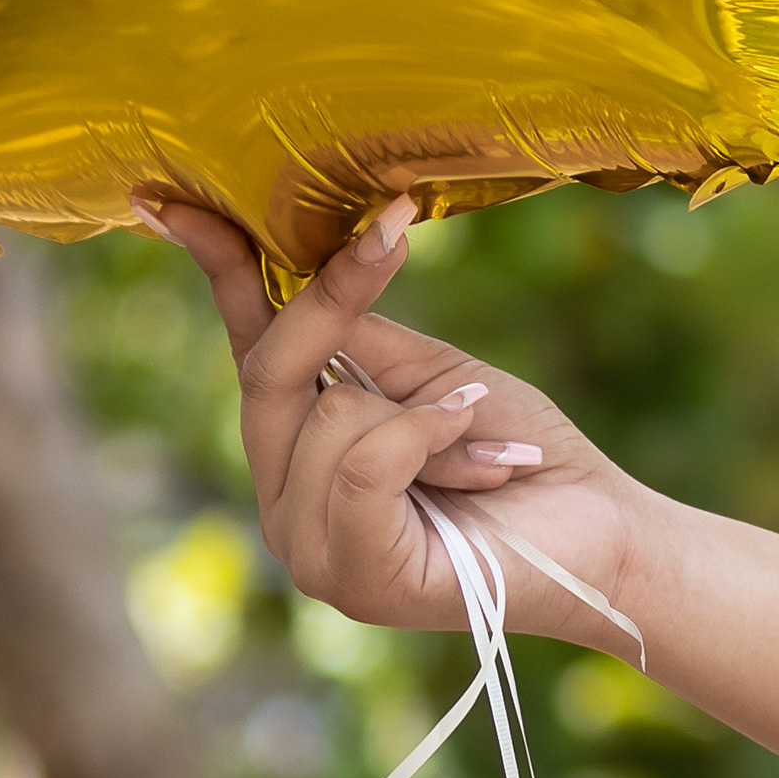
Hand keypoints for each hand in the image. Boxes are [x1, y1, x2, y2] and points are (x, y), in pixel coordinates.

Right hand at [140, 192, 652, 652]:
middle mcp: (285, 498)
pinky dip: (431, 440)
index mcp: (301, 446)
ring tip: (483, 447)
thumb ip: (360, 341)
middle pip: (270, 369)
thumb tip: (306, 265)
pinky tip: (487, 462)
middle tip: (394, 229)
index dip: (219, 273)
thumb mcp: (436, 377)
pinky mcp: (353, 575)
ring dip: (428, 415)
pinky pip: (368, 464)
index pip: (247, 348)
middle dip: (335, 299)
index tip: (176, 202)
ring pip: (331, 414)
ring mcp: (309, 546)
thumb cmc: (521, 455)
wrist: (602, 534)